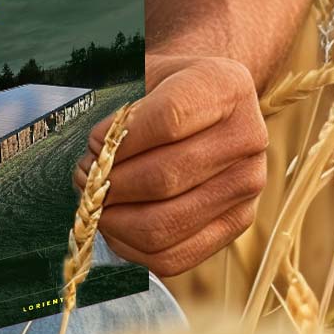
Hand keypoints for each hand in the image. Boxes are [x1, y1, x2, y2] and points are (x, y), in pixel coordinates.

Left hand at [75, 55, 268, 275]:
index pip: (168, 120)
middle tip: (85, 178)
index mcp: (227, 87)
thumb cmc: (167, 89)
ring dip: (115, 220)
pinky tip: (117, 225)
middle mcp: (248, 136)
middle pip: (164, 178)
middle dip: (109, 185)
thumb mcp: (145, 76)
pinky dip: (132, 247)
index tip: (94, 143)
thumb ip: (120, 111)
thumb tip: (98, 156)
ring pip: (164, 225)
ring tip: (98, 202)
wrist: (211, 105)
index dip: (120, 139)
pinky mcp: (237, 222)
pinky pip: (173, 257)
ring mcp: (247, 184)